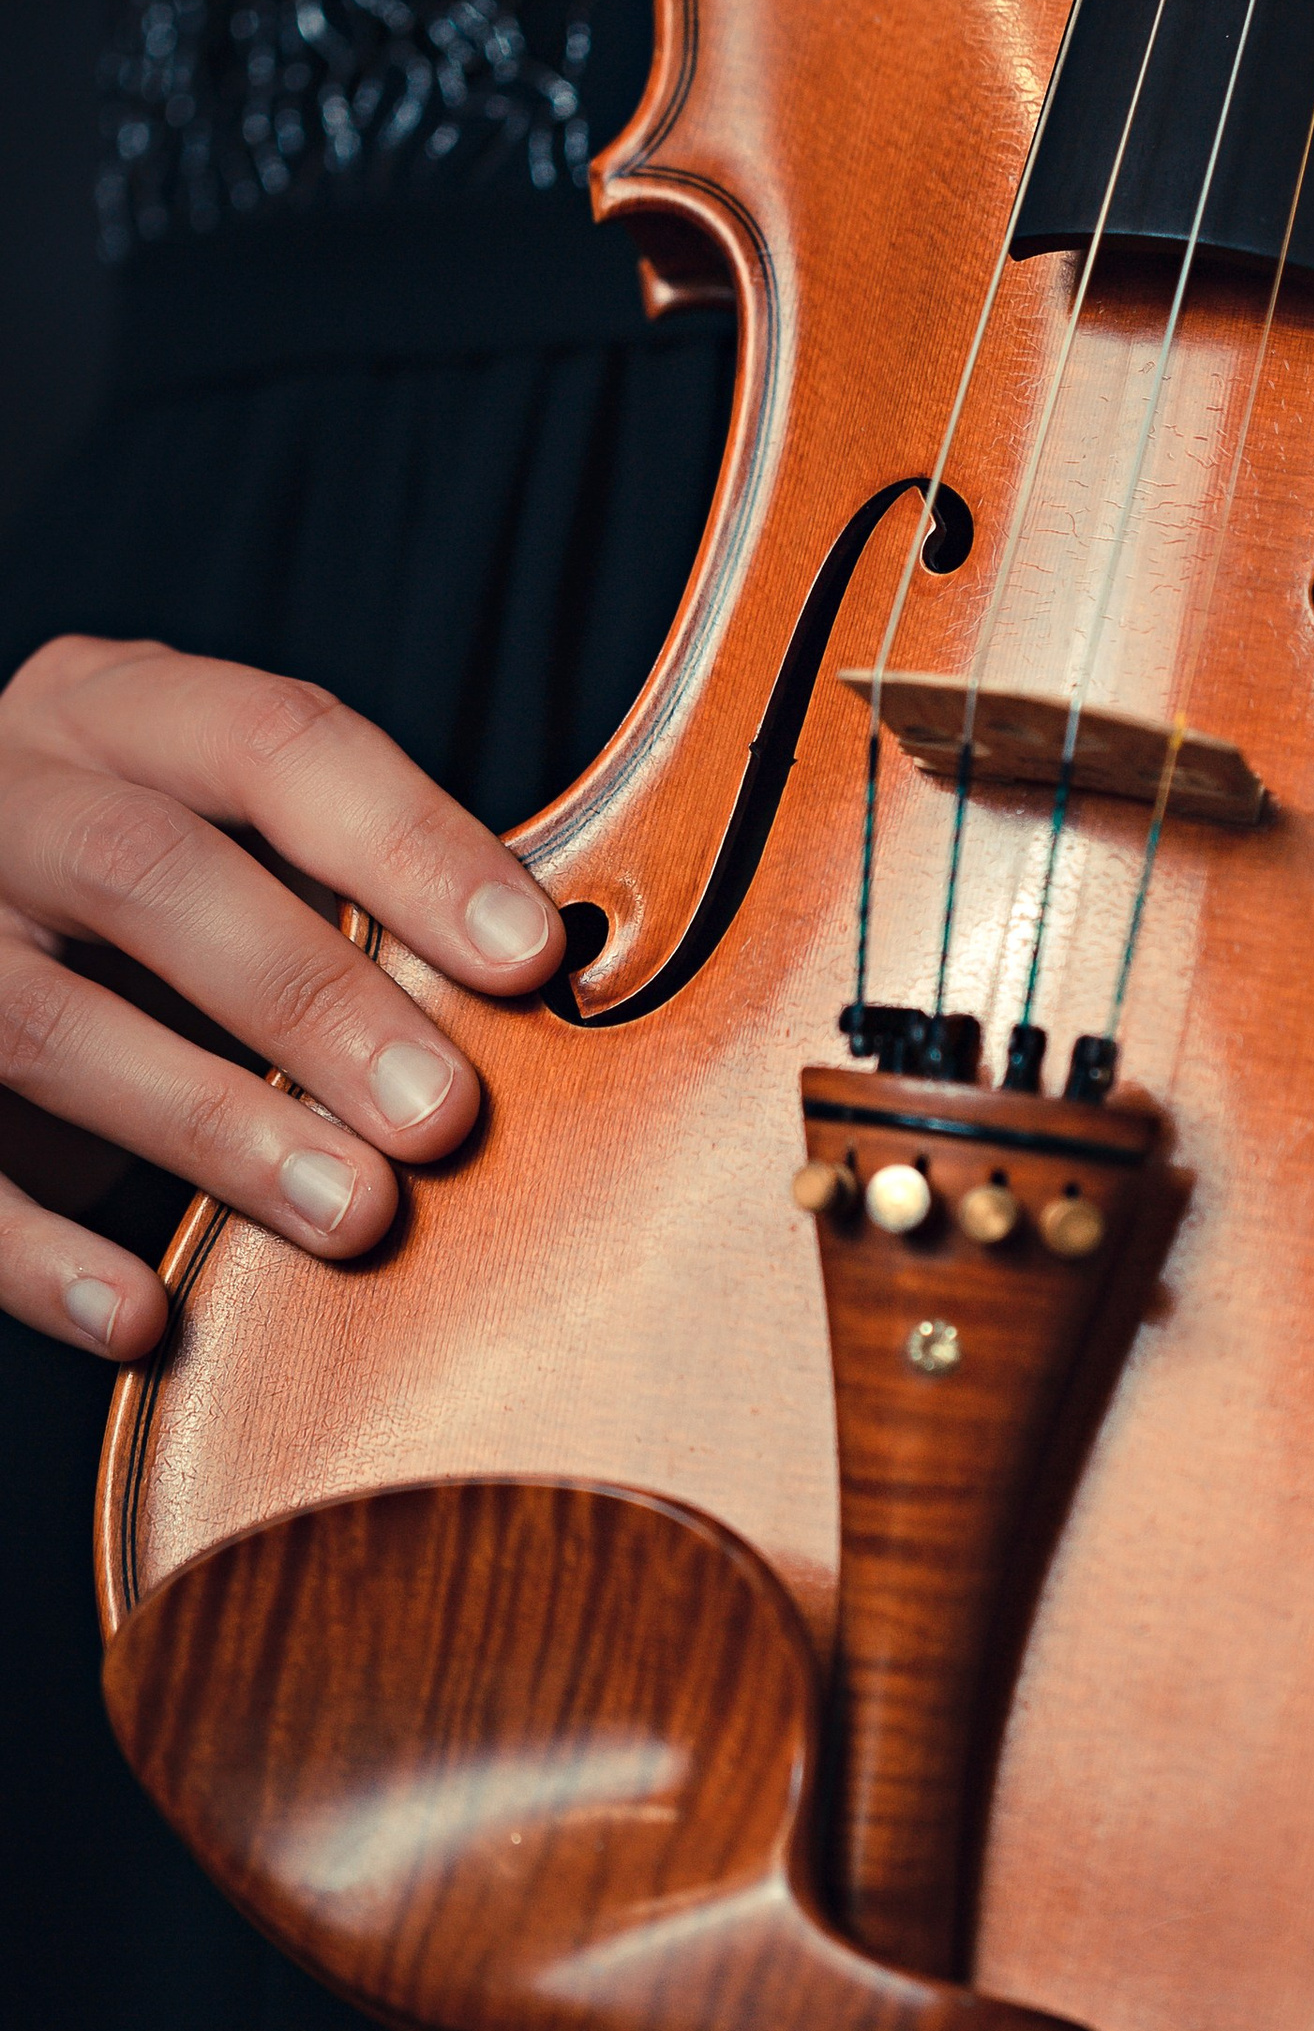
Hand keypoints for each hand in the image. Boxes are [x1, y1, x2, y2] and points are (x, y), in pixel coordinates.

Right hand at [0, 637, 564, 1360]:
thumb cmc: (163, 898)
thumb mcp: (244, 846)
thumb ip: (366, 892)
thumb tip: (546, 982)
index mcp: (116, 711)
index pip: (273, 740)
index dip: (411, 845)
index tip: (529, 957)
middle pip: (149, 873)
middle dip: (311, 998)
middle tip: (445, 1114)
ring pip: (40, 1023)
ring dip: (214, 1129)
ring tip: (355, 1214)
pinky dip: (39, 1257)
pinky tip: (147, 1319)